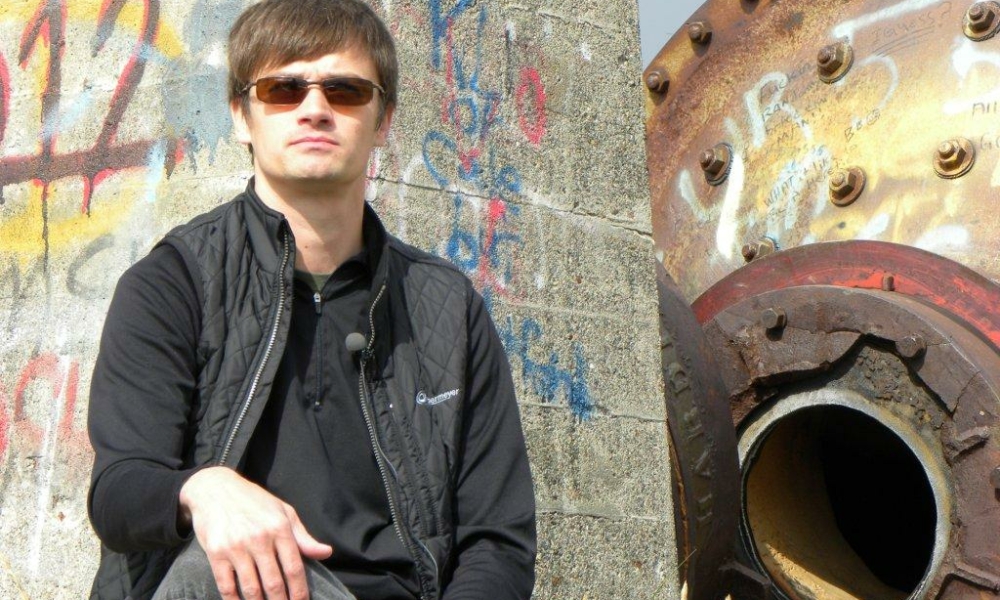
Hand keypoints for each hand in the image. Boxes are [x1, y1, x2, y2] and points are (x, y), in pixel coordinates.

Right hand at [179, 467, 333, 599]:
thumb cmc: (254, 502)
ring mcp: (236, 547)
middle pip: (274, 583)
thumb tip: (326, 553)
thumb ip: (303, 537)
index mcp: (279, 528)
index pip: (294, 568)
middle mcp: (259, 538)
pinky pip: (226, 586)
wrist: (215, 489)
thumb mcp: (283, 512)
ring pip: (252, 588)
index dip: (300, 591)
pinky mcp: (216, 554)